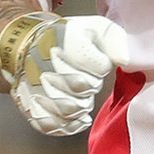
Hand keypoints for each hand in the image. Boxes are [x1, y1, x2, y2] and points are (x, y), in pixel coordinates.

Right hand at [0, 13, 129, 135]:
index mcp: (63, 40)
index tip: (96, 60)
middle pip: (82, 87)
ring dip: (82, 105)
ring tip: (80, 95)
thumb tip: (124, 60)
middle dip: (91, 85)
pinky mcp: (29, 105)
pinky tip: (77, 117)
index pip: (98, 66)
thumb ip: (115, 41)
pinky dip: (69, 125)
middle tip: (87, 78)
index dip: (102, 66)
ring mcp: (34, 86)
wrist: (28, 44)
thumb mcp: (95, 28)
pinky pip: (51, 125)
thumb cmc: (69, 38)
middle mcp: (44, 63)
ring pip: (68, 109)